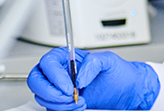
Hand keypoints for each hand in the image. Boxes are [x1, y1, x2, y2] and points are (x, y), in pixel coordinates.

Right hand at [27, 47, 159, 109]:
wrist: (126, 91)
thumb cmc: (118, 73)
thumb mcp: (109, 60)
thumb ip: (93, 62)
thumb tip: (78, 77)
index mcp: (66, 57)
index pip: (47, 64)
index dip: (55, 77)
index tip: (70, 87)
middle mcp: (59, 72)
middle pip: (36, 81)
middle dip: (51, 92)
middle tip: (70, 97)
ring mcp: (58, 89)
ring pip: (42, 97)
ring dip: (59, 103)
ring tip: (78, 101)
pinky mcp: (62, 103)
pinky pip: (51, 108)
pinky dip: (63, 110)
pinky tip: (78, 107)